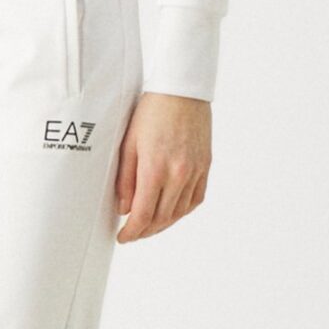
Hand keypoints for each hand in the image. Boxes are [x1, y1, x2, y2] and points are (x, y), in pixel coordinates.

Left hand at [114, 92, 210, 240]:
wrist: (182, 91)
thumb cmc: (152, 112)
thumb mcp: (129, 144)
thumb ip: (125, 179)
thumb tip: (124, 208)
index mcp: (155, 169)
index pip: (143, 214)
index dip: (132, 232)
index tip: (123, 237)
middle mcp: (178, 174)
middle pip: (161, 218)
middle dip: (145, 231)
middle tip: (133, 234)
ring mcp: (195, 172)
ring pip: (179, 212)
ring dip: (163, 224)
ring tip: (149, 226)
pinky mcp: (205, 167)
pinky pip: (195, 199)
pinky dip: (182, 211)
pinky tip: (171, 212)